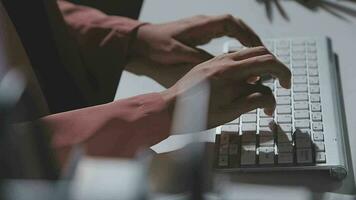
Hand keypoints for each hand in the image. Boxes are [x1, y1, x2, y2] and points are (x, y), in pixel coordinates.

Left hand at [131, 15, 262, 64]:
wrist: (142, 40)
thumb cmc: (157, 46)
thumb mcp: (177, 54)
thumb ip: (198, 58)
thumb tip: (221, 64)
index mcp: (201, 26)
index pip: (231, 24)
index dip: (247, 35)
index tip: (258, 49)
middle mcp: (205, 23)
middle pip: (235, 25)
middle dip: (251, 38)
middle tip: (263, 54)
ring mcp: (203, 28)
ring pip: (231, 30)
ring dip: (244, 41)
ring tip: (255, 57)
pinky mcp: (200, 35)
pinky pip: (223, 35)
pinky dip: (233, 44)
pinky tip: (237, 57)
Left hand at [161, 46, 290, 128]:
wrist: (168, 109)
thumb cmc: (195, 114)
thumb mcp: (228, 113)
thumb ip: (252, 101)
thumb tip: (270, 98)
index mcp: (229, 71)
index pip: (267, 62)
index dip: (283, 72)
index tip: (286, 85)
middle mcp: (223, 60)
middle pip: (260, 52)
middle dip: (275, 67)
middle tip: (279, 83)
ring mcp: (215, 60)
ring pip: (247, 53)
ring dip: (260, 66)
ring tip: (261, 85)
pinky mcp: (210, 64)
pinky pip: (235, 58)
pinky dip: (246, 66)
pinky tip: (243, 82)